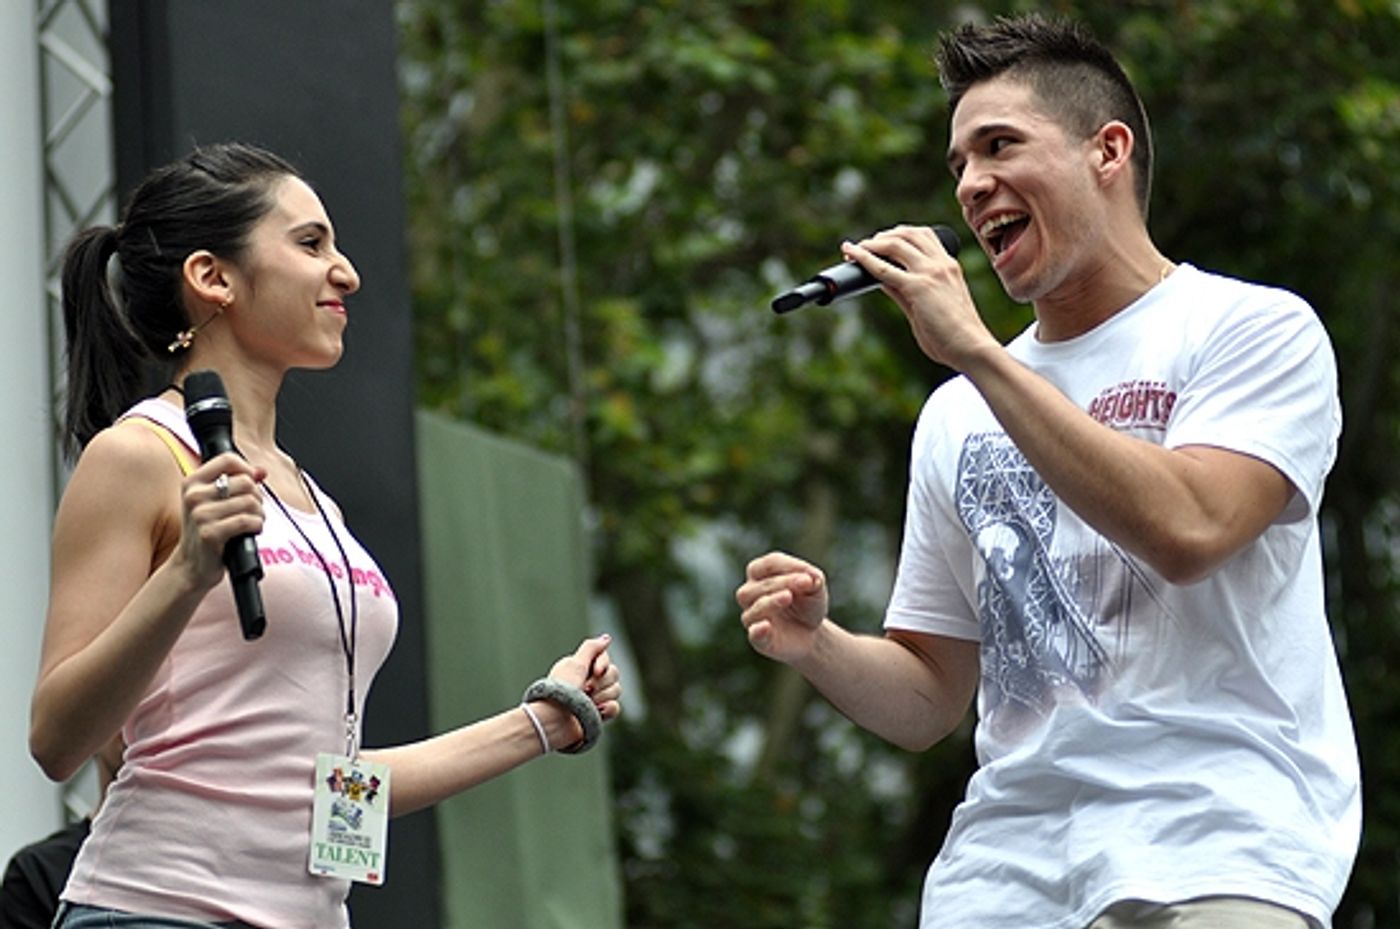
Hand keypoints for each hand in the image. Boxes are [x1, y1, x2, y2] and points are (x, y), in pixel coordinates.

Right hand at [174, 452, 266, 590]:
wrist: (192, 566)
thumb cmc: (206, 532)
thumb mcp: (214, 502)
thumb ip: (236, 483)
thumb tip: (261, 471)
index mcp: (192, 482)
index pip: (227, 459)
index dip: (247, 469)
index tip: (252, 482)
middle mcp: (193, 496)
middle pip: (245, 482)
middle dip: (257, 496)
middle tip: (253, 510)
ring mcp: (200, 515)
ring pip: (250, 502)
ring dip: (259, 514)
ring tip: (252, 522)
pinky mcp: (210, 533)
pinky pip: (247, 521)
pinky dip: (257, 526)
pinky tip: (251, 531)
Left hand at [549, 634, 622, 720]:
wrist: (555, 722)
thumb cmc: (561, 692)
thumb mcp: (575, 664)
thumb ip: (591, 648)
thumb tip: (607, 638)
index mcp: (581, 668)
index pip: (605, 658)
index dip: (603, 664)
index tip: (595, 671)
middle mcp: (589, 681)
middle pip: (614, 674)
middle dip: (600, 683)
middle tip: (585, 690)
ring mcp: (595, 698)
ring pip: (616, 690)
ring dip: (602, 696)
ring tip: (587, 703)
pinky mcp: (599, 714)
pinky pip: (615, 707)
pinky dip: (607, 709)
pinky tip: (596, 711)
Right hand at [736, 551, 829, 663]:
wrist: (811, 634)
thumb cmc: (807, 604)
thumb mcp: (815, 589)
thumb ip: (814, 580)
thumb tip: (813, 577)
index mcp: (760, 573)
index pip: (770, 563)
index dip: (789, 566)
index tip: (811, 573)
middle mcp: (749, 593)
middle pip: (762, 584)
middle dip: (785, 582)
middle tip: (806, 582)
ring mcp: (752, 617)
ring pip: (756, 607)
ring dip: (772, 600)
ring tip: (788, 597)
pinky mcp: (759, 640)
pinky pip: (754, 634)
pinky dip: (758, 631)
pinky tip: (766, 626)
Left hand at [842, 224, 995, 370]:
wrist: (971, 348)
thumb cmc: (954, 335)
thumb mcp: (929, 305)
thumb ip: (906, 290)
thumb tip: (882, 280)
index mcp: (949, 266)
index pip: (923, 236)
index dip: (899, 235)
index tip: (882, 242)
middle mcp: (941, 263)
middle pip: (908, 233)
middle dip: (883, 236)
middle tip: (864, 245)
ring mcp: (931, 272)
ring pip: (895, 243)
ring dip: (872, 243)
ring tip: (854, 250)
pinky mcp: (918, 287)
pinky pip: (883, 268)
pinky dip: (864, 258)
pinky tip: (852, 254)